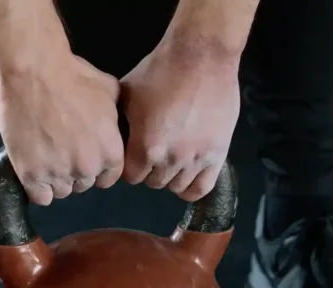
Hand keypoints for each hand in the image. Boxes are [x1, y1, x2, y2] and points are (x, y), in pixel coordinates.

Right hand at [0, 54, 124, 205]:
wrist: (35, 72)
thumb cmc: (73, 76)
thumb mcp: (110, 92)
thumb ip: (116, 116)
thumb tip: (117, 124)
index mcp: (110, 153)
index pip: (107, 178)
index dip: (96, 168)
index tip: (84, 155)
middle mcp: (87, 169)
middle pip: (83, 184)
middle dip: (75, 170)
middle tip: (61, 148)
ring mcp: (58, 174)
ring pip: (61, 191)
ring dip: (55, 178)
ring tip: (45, 155)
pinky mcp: (31, 175)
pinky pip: (40, 197)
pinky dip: (37, 186)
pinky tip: (34, 168)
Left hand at [120, 46, 240, 200]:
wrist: (201, 55)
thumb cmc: (160, 70)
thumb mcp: (127, 95)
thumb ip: (121, 124)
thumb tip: (114, 139)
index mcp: (145, 147)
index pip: (131, 176)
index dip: (130, 165)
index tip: (133, 154)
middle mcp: (171, 159)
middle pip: (153, 183)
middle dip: (150, 169)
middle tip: (154, 151)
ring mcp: (196, 159)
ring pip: (177, 186)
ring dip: (171, 175)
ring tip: (171, 157)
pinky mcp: (218, 154)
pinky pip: (202, 187)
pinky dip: (192, 187)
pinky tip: (187, 174)